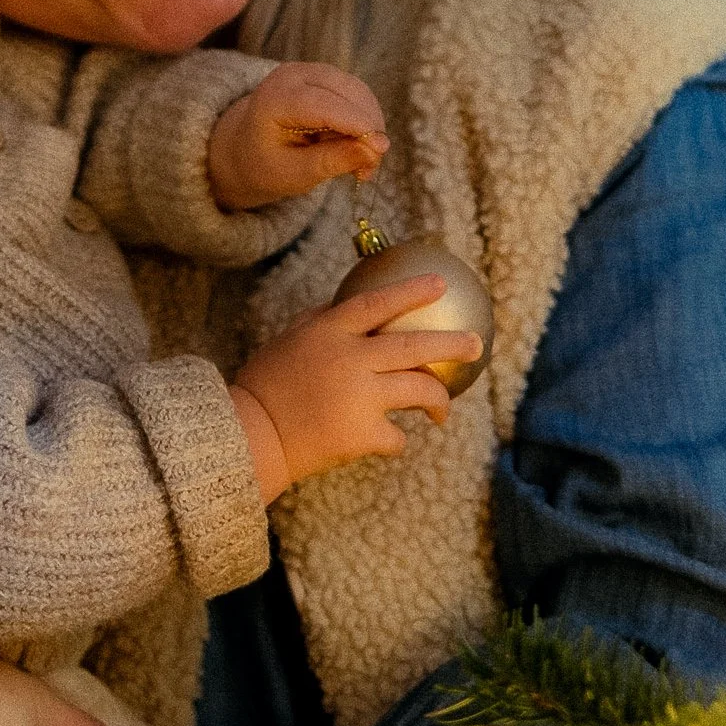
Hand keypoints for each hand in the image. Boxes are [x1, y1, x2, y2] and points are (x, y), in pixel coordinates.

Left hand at [208, 63, 387, 211]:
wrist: (244, 148)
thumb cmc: (264, 165)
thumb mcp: (292, 174)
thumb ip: (331, 162)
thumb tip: (374, 150)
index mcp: (274, 99)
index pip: (325, 105)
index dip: (357, 125)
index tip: (381, 150)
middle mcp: (292, 75)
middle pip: (347, 93)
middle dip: (367, 130)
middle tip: (367, 171)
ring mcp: (309, 70)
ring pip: (357, 92)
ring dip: (369, 126)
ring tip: (360, 165)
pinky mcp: (324, 74)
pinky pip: (356, 93)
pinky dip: (364, 120)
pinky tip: (355, 147)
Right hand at [233, 276, 483, 489]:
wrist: (250, 436)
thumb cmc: (265, 386)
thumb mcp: (289, 341)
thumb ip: (323, 323)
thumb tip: (350, 308)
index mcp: (329, 332)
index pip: (378, 303)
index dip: (412, 291)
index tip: (439, 283)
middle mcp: (350, 360)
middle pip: (415, 346)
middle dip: (452, 344)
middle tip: (476, 345)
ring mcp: (359, 397)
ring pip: (419, 391)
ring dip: (438, 401)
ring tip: (442, 410)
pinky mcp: (363, 434)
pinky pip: (396, 435)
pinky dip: (394, 439)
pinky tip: (387, 442)